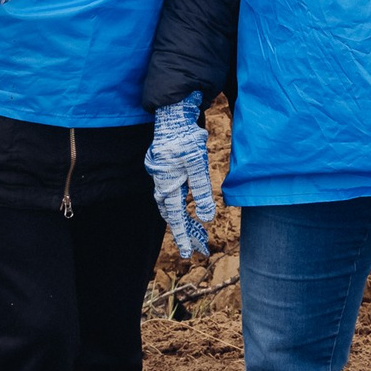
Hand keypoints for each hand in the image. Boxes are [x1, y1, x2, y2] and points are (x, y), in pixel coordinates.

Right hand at [145, 92, 217, 255]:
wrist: (173, 116)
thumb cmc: (186, 139)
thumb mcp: (197, 164)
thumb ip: (201, 191)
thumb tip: (207, 218)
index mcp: (168, 184)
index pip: (176, 217)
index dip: (183, 236)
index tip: (189, 254)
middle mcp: (162, 183)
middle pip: (173, 215)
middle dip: (186, 232)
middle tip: (199, 249)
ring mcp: (163, 177)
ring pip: (172, 206)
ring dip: (184, 220)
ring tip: (197, 234)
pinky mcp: (166, 171)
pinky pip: (172, 195)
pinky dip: (180, 206)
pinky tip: (188, 209)